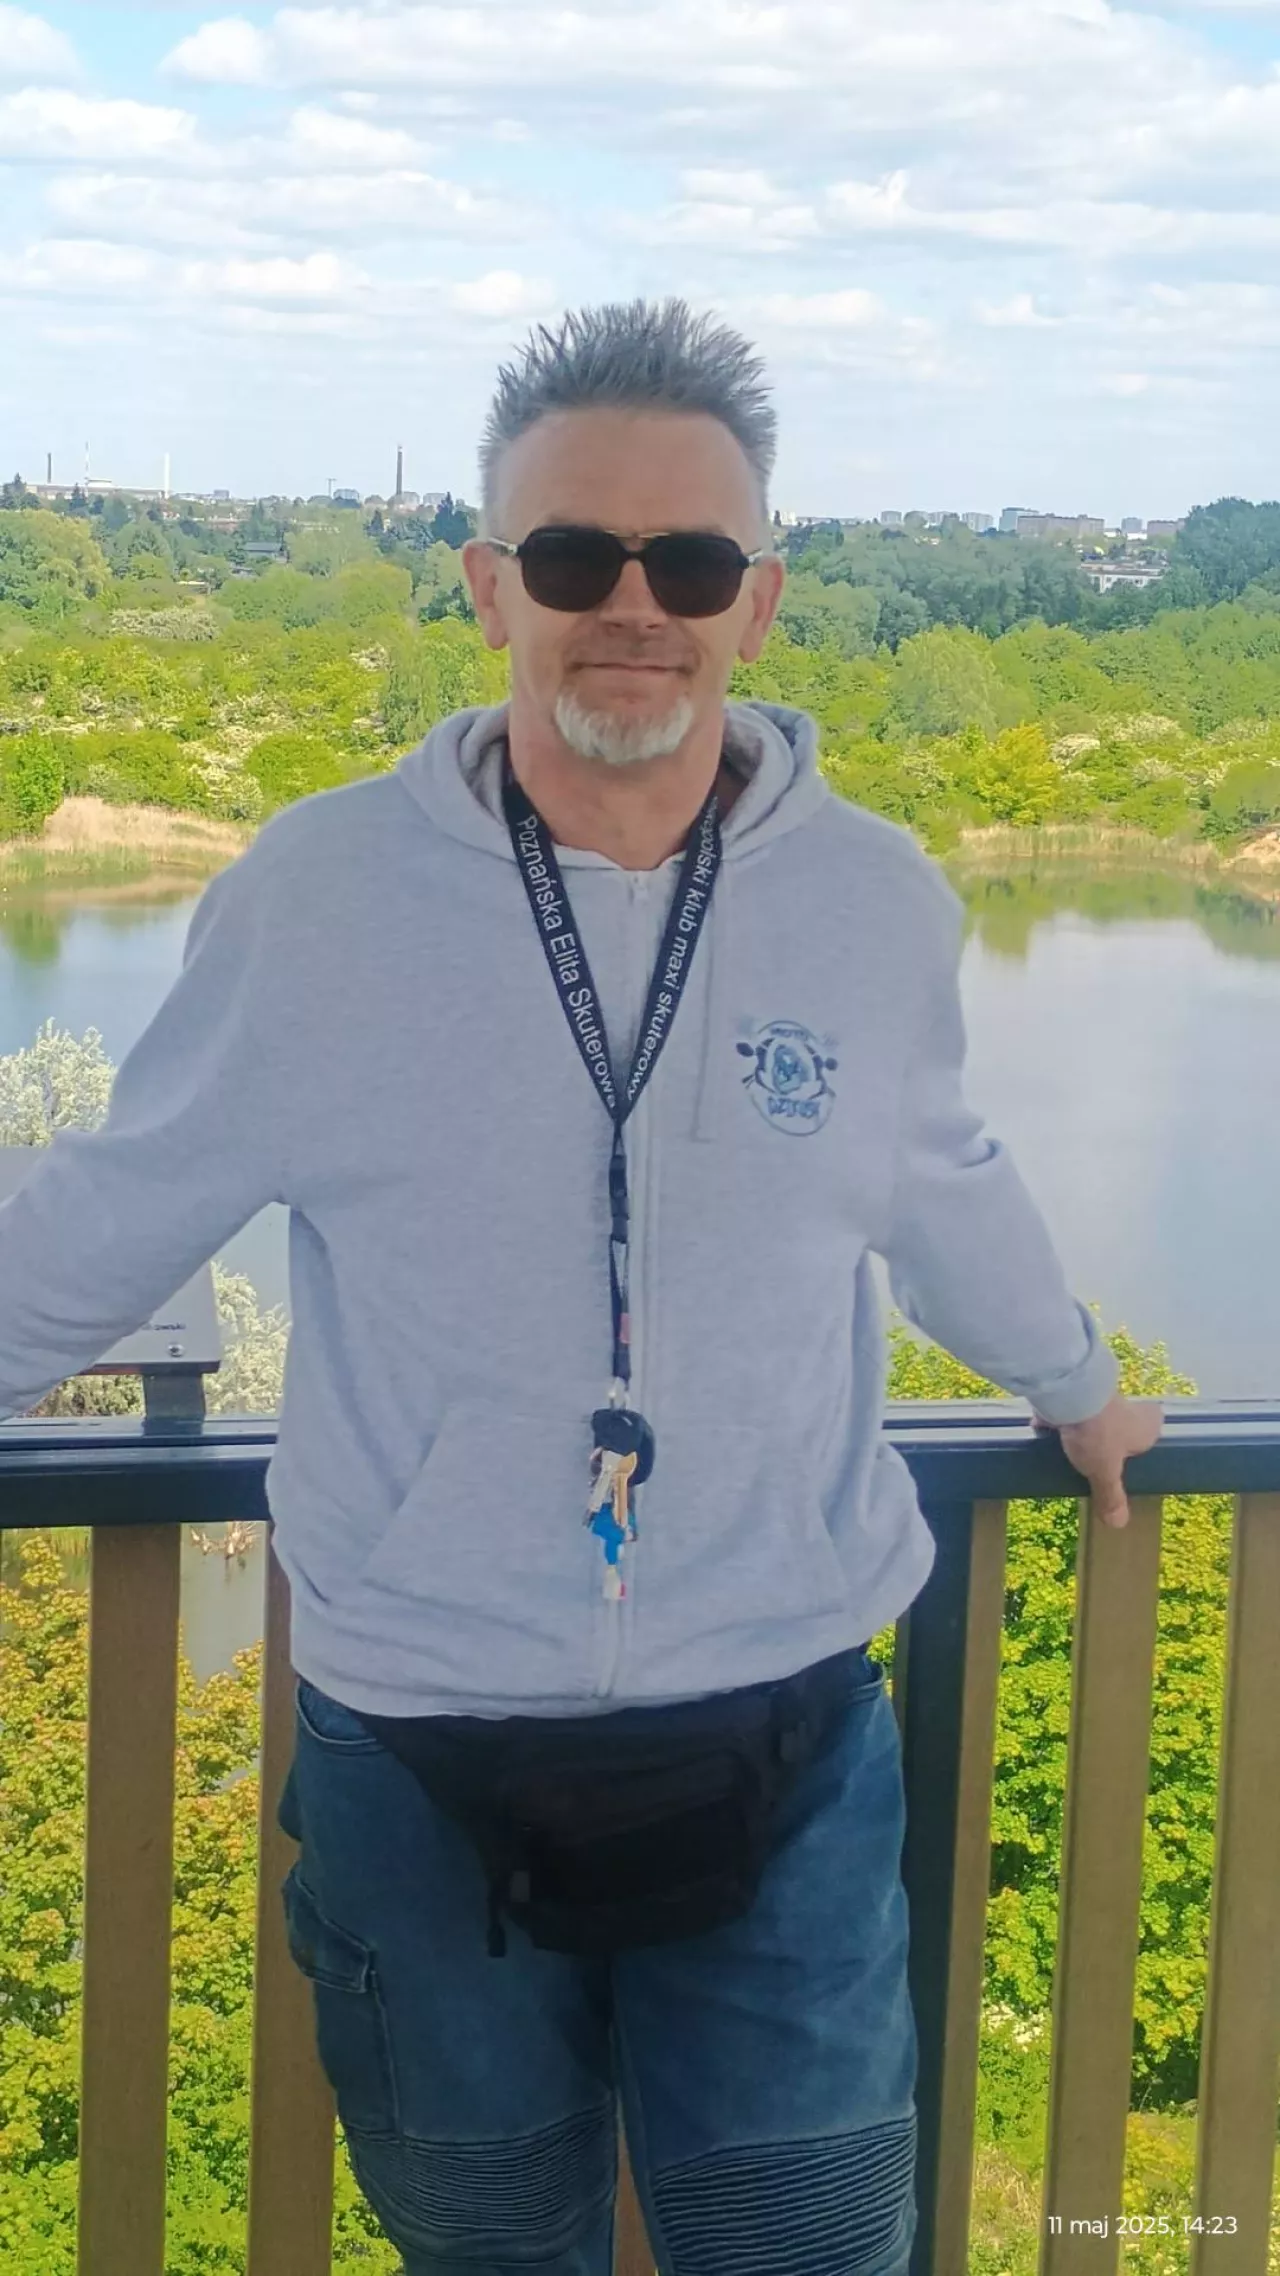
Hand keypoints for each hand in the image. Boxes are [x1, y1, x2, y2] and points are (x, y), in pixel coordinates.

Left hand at [1032, 1393, 1162, 1527]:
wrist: (1069, 1392)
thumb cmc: (1098, 1435)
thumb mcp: (1105, 1474)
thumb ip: (1111, 1496)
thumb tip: (1119, 1524)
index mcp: (1148, 1424)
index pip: (1154, 1429)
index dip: (1142, 1442)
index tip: (1129, 1458)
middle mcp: (1130, 1406)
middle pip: (1123, 1422)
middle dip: (1109, 1436)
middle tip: (1097, 1456)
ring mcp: (1103, 1393)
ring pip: (1095, 1413)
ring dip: (1083, 1426)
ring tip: (1069, 1448)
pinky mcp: (1075, 1387)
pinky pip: (1068, 1406)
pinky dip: (1058, 1417)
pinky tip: (1044, 1432)